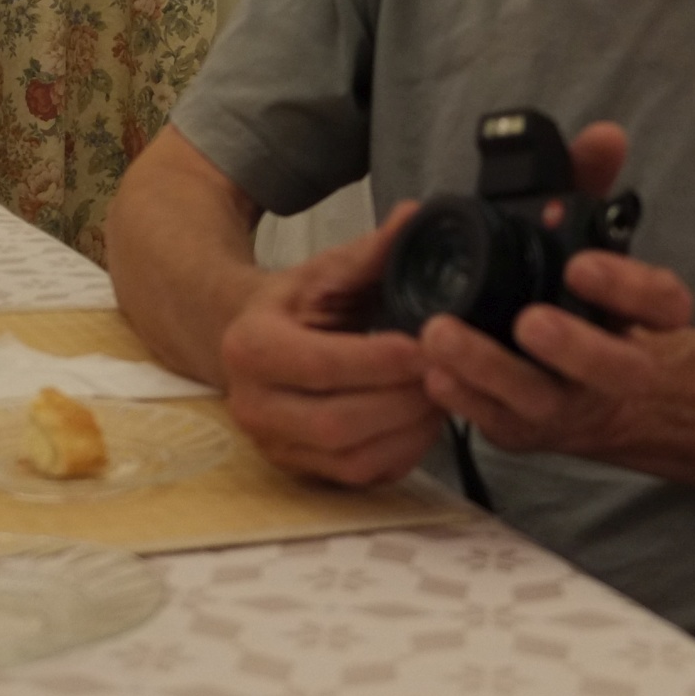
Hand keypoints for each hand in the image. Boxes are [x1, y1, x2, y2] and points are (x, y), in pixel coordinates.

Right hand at [218, 205, 441, 487]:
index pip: (322, 364)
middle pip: (337, 422)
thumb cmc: (292, 307)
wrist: (247, 343)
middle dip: (402, 401)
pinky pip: (359, 479)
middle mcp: (253, 405)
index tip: (427, 345)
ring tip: (442, 395)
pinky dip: (401, 454)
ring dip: (408, 432)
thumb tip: (417, 216)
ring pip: (351, 459)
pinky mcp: (300, 471)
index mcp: (252, 347)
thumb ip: (370, 252)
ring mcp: (275, 446)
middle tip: (448, 373)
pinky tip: (423, 422)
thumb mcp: (323, 272)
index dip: (380, 361)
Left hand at [416, 120, 694, 462]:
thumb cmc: (570, 296)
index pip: (665, 305)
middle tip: (528, 320)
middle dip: (574, 346)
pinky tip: (430, 373)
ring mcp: (565, 402)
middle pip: (616, 368)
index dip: (632, 289)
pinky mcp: (520, 428)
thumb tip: (604, 135)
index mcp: (636, 317)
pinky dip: (462, 398)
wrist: (575, 388)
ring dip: (489, 368)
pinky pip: (493, 420)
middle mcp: (611, 367)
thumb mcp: (580, 236)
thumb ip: (588, 184)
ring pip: (540, 398)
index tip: (581, 265)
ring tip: (440, 335)